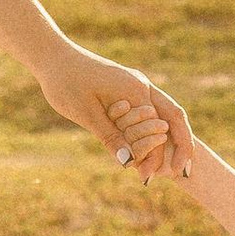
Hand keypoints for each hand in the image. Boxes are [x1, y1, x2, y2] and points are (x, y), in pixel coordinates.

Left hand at [32, 39, 196, 182]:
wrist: (53, 56)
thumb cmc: (66, 82)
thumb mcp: (87, 114)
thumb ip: (111, 137)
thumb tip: (129, 163)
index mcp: (137, 91)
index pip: (158, 130)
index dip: (157, 157)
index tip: (148, 179)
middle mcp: (142, 86)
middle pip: (172, 119)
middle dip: (180, 146)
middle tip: (181, 174)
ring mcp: (136, 85)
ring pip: (162, 115)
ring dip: (165, 139)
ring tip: (163, 166)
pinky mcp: (126, 89)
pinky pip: (147, 112)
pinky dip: (150, 131)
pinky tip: (144, 147)